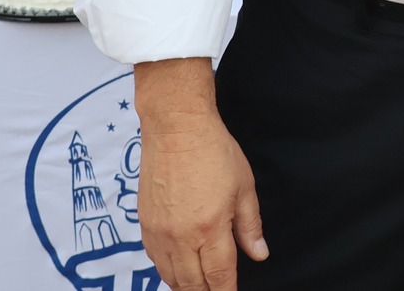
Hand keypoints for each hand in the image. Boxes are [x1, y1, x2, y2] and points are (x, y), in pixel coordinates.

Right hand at [135, 75, 266, 290]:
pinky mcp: (145, 224)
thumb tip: (259, 253)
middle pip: (192, 283)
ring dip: (186, 286)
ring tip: (199, 286)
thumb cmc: (213, 151)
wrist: (176, 128)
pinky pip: (155, 260)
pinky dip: (168, 270)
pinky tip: (178, 269)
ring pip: (170, 276)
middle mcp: (181, 235)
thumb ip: (250, 226)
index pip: (219, 275)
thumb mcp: (244, 187)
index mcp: (210, 227)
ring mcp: (160, 232)